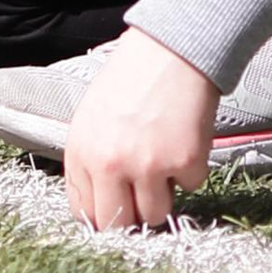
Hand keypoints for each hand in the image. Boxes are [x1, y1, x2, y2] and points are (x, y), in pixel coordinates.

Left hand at [58, 28, 219, 231]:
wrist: (172, 48)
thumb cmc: (132, 78)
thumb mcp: (92, 118)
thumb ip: (90, 162)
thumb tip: (98, 205)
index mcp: (81, 152)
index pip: (84, 212)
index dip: (103, 215)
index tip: (116, 209)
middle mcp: (110, 164)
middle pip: (118, 224)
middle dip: (132, 215)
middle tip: (143, 194)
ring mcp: (147, 166)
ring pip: (156, 214)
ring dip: (163, 193)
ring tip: (163, 158)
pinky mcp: (183, 162)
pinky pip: (189, 187)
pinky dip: (190, 169)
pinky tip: (183, 138)